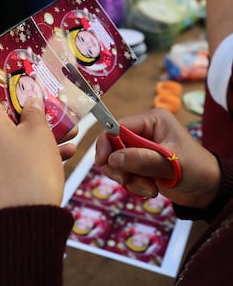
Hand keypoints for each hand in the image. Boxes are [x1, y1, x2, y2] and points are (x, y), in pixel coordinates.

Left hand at [0, 92, 76, 216]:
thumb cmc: (30, 170)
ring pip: (7, 138)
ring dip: (35, 137)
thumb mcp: (39, 134)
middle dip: (32, 117)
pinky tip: (60, 156)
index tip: (35, 90)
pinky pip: (3, 156)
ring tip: (68, 138)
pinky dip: (25, 154)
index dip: (17, 90)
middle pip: (3, 116)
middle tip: (57, 116)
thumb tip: (30, 102)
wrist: (21, 225)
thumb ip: (34, 111)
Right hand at [95, 108, 220, 208]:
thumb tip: (113, 158)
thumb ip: (143, 160)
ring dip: (128, 179)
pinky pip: (123, 173)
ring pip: (116, 162)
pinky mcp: (140, 164)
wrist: (209, 192)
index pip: (118, 126)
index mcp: (151, 120)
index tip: (103, 161)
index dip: (107, 143)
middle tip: (128, 181)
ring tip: (147, 188)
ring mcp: (140, 149)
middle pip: (113, 145)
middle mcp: (143, 132)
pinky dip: (132, 184)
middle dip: (119, 167)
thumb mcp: (171, 163)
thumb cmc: (197, 170)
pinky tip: (148, 190)